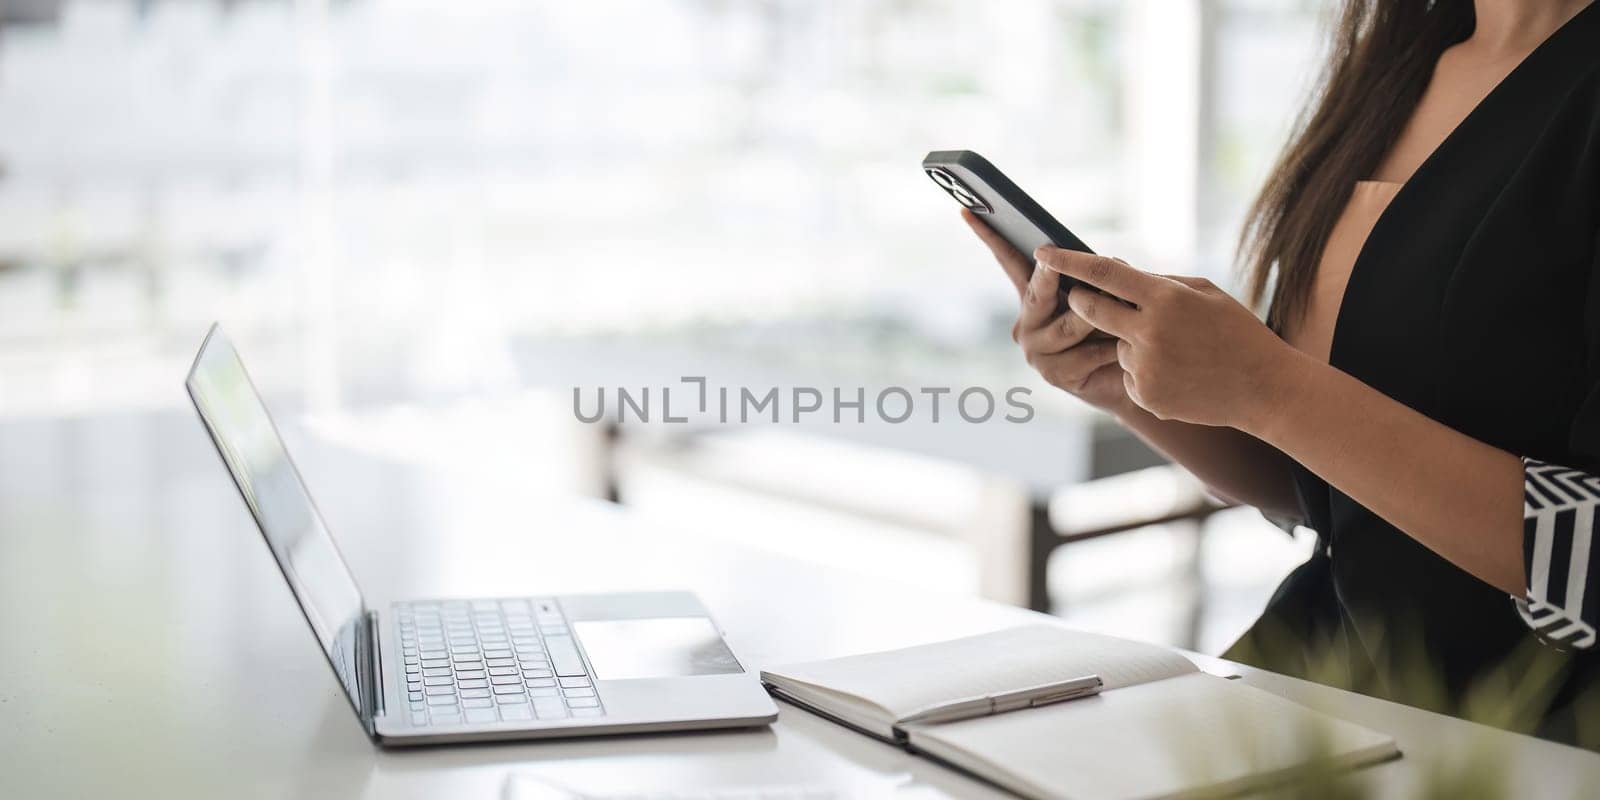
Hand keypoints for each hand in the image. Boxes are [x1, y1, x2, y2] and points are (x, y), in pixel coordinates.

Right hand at [961, 210, 1128, 413]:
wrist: (1138, 380)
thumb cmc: (1119, 329)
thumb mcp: (1105, 296)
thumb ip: (1098, 279)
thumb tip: (1108, 263)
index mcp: (1034, 298)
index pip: (1009, 262)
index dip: (989, 237)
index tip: (967, 210)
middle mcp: (1027, 324)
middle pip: (1036, 293)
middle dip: (1048, 275)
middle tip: (1052, 258)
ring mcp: (1037, 352)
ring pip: (1068, 325)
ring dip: (1097, 316)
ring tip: (1126, 311)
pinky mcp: (1055, 375)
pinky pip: (1087, 352)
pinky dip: (1112, 346)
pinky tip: (1128, 346)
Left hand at [1034, 245, 1299, 428]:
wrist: (1263, 388)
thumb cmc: (1235, 332)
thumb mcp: (1204, 293)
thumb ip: (1157, 283)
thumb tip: (1113, 274)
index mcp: (1165, 298)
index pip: (1104, 272)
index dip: (1068, 261)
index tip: (1042, 251)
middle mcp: (1149, 332)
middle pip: (1089, 309)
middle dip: (1080, 301)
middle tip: (1081, 296)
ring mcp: (1144, 367)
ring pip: (1114, 345)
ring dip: (1131, 343)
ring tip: (1177, 351)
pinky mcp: (1143, 395)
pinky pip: (1128, 374)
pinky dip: (1144, 371)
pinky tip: (1178, 374)